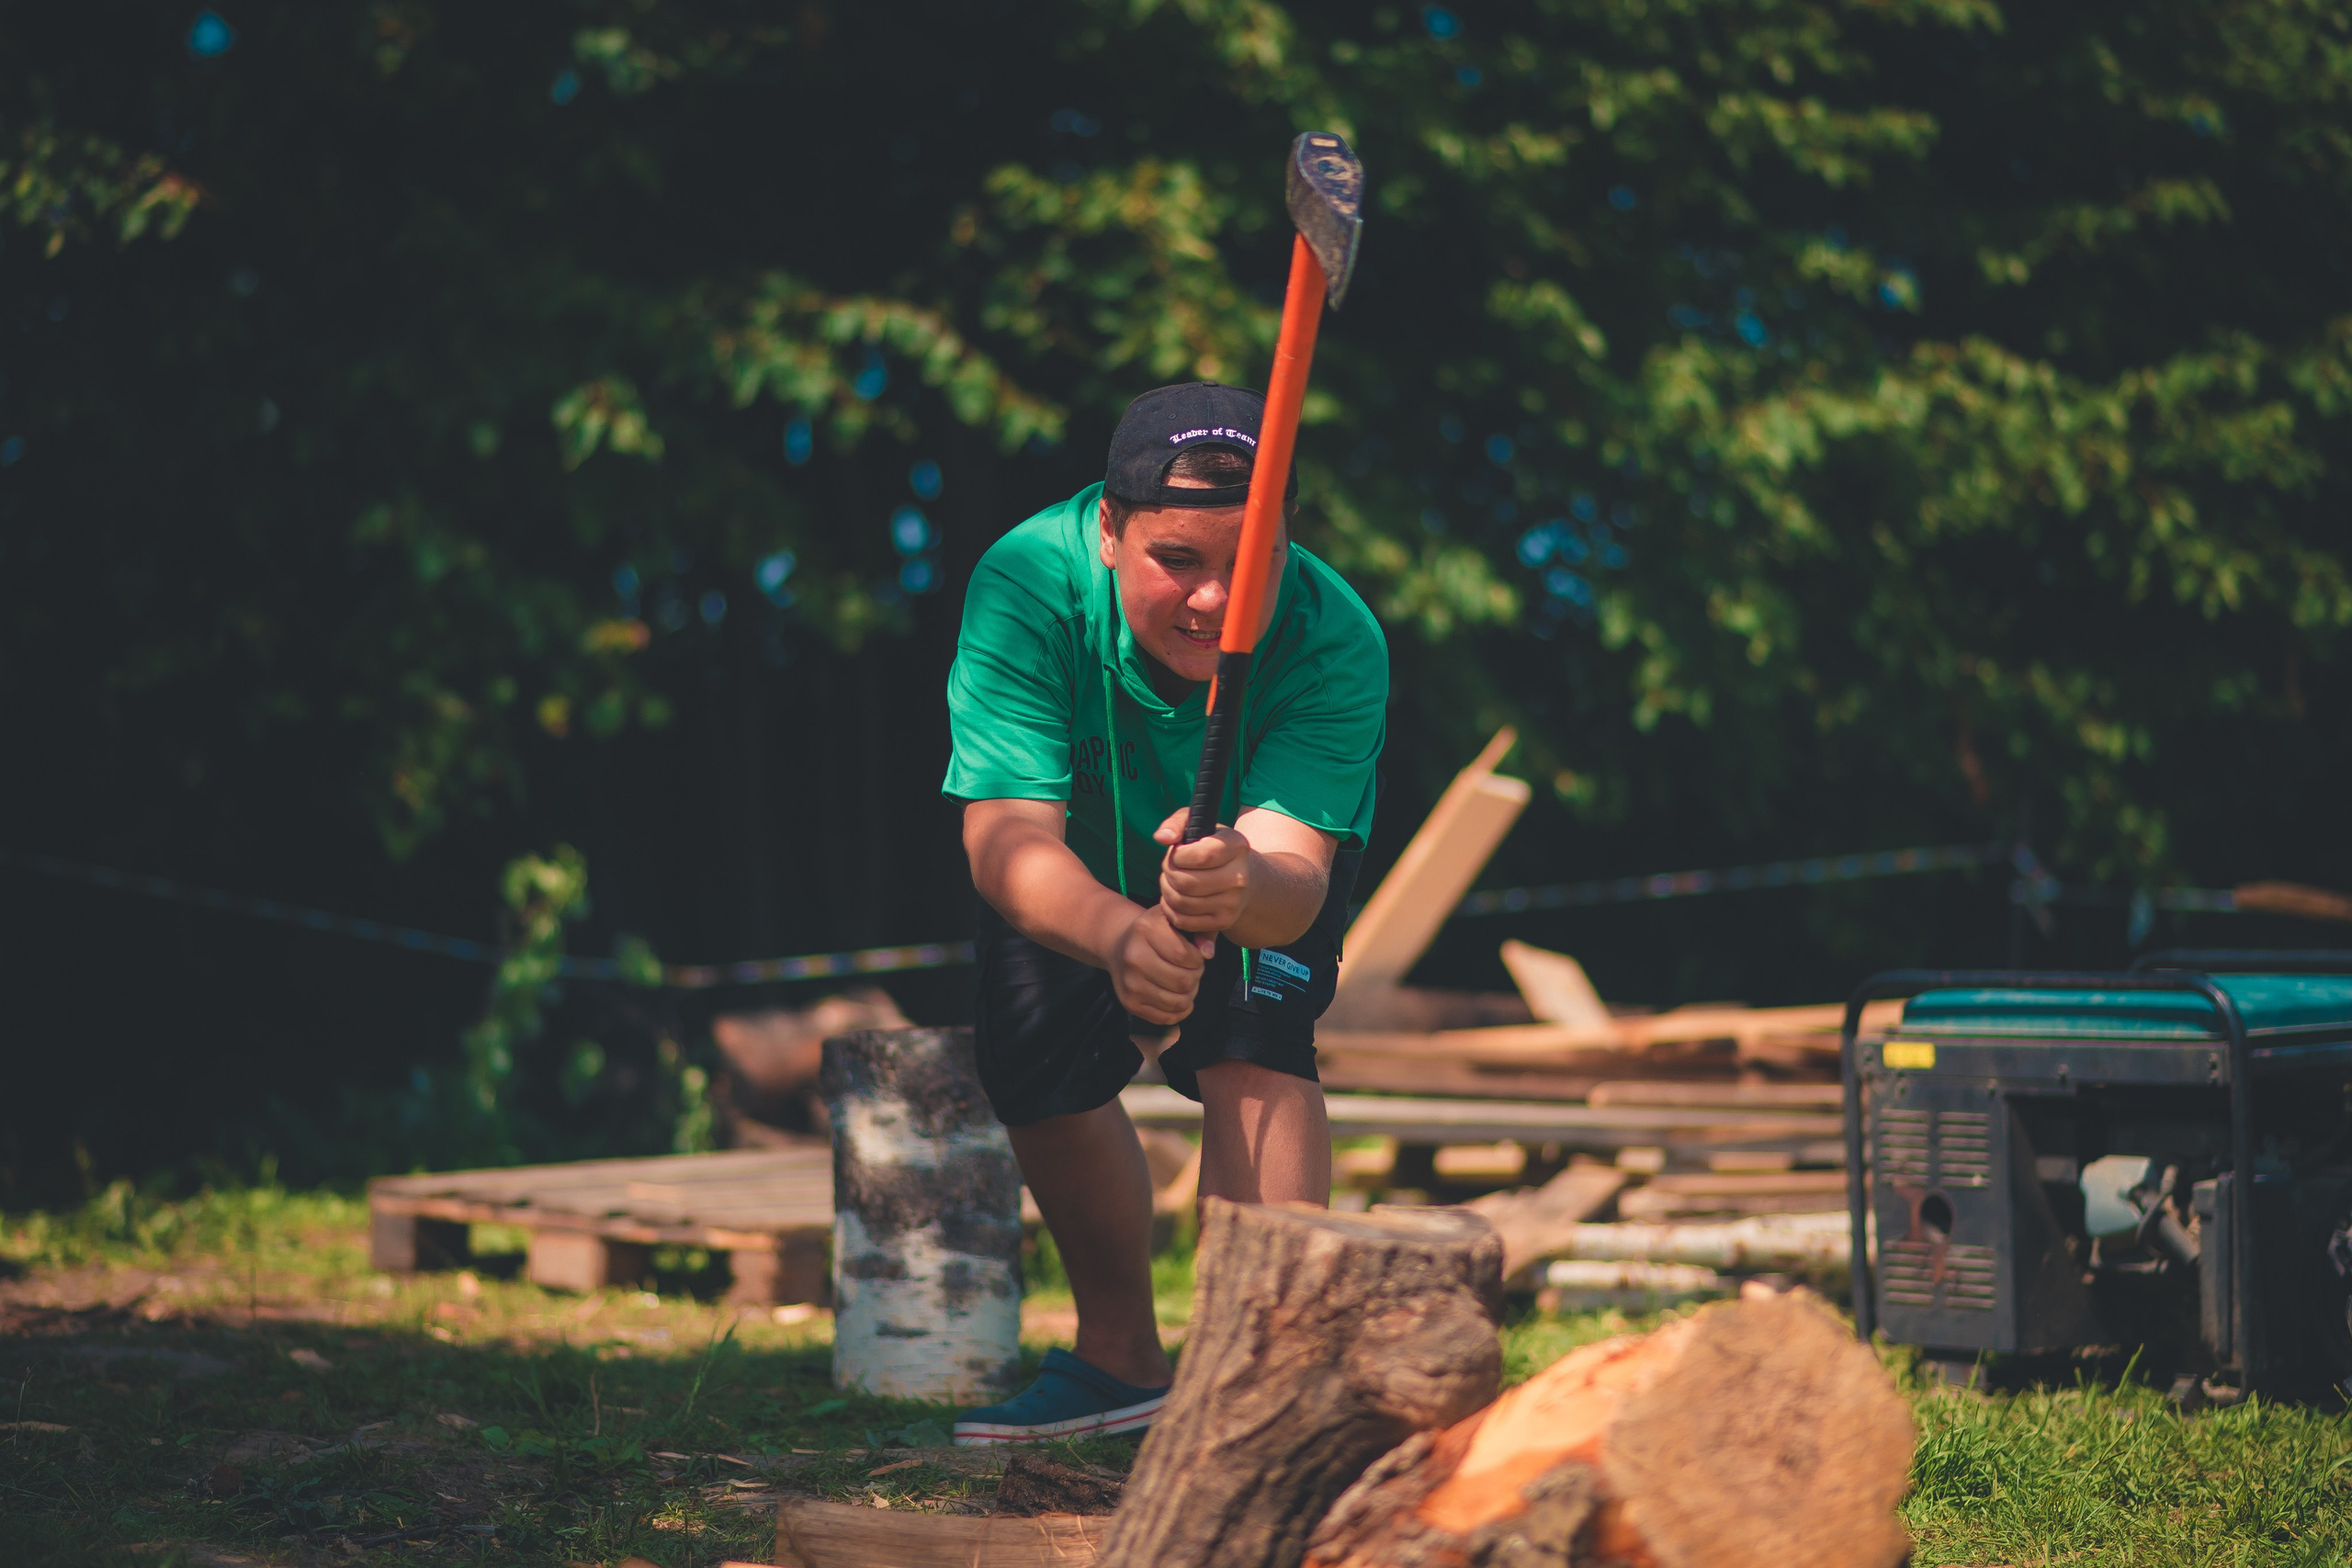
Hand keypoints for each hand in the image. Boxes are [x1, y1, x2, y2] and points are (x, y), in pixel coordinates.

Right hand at [1109, 903, 1212, 1025]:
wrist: (1120, 945)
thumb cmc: (1155, 932)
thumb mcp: (1174, 919)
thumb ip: (1199, 930)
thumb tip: (1208, 952)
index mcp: (1145, 930)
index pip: (1184, 956)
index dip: (1198, 959)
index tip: (1194, 956)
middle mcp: (1133, 958)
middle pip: (1182, 981)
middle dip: (1195, 977)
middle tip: (1191, 970)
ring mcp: (1130, 984)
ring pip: (1178, 1002)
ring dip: (1189, 994)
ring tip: (1185, 982)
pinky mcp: (1130, 1003)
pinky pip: (1167, 1017)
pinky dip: (1179, 1010)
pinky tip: (1177, 995)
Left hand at [1154, 808, 1252, 934]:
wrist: (1241, 876)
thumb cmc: (1211, 846)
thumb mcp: (1199, 825)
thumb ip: (1177, 823)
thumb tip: (1161, 837)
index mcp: (1237, 847)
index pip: (1201, 856)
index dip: (1179, 855)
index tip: (1177, 852)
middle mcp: (1240, 878)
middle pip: (1187, 882)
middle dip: (1168, 873)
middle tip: (1169, 867)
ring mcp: (1233, 903)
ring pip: (1182, 902)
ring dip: (1166, 890)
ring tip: (1170, 880)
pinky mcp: (1223, 922)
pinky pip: (1183, 920)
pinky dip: (1169, 909)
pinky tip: (1173, 897)